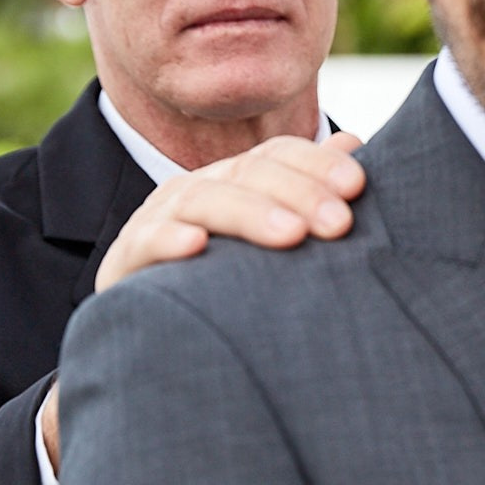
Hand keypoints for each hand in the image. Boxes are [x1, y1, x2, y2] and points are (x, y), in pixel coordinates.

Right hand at [95, 132, 365, 293]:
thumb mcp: (275, 235)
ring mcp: (160, 219)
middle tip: (339, 222)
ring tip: (290, 234)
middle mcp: (199, 189)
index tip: (357, 185)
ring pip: (203, 201)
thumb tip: (354, 145)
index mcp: (238, 180)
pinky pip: (146, 242)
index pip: (279, 155)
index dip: (317, 164)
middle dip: (298, 193)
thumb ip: (310, 192)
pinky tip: (196, 246)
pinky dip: (168, 241)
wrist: (163, 339)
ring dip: (248, 214)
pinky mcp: (127, 258)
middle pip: (248, 173)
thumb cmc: (232, 278)